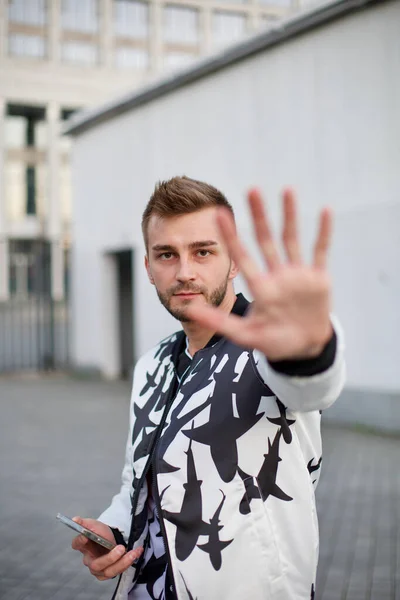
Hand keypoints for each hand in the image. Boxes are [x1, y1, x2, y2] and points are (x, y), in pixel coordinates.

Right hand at [71, 516, 142, 580]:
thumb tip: (75, 519)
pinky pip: (119, 570)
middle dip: (110, 558)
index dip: (80, 541)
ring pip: (109, 571)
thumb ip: (84, 523)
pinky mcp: (110, 572)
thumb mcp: (94, 524)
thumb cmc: (101, 533)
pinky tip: (137, 552)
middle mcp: (90, 560)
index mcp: (83, 547)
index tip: (86, 537)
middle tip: (121, 548)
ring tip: (133, 553)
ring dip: (123, 562)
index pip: (77, 544)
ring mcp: (99, 569)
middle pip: (96, 564)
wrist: (112, 537)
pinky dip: (129, 562)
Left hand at [185, 188, 332, 360]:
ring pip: (291, 239)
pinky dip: (323, 232)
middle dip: (259, 216)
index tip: (217, 213)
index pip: (242, 256)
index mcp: (260, 287)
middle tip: (252, 190)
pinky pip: (320, 251)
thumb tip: (188, 309)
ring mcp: (297, 275)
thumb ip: (218, 322)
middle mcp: (276, 275)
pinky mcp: (317, 279)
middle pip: (266, 240)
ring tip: (287, 190)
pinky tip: (325, 211)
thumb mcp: (244, 335)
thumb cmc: (273, 342)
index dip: (230, 236)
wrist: (303, 349)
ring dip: (290, 215)